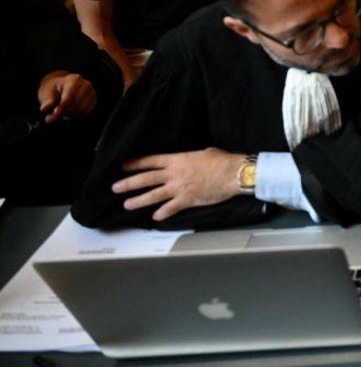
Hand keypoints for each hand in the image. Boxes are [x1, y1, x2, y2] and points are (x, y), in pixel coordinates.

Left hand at [37, 71, 97, 122]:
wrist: (63, 87)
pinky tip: (69, 112)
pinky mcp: (94, 100)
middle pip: (76, 104)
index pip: (69, 97)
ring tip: (61, 111)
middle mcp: (86, 85)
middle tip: (53, 115)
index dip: (62, 107)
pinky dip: (76, 115)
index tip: (55, 114)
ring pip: (82, 110)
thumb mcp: (47, 93)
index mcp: (74, 79)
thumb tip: (44, 109)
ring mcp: (92, 92)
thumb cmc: (54, 89)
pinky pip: (85, 112)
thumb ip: (47, 101)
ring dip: (70, 114)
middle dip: (64, 111)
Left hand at [112, 148, 244, 221]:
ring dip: (138, 200)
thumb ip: (191, 158)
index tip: (124, 166)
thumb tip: (189, 160)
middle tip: (116, 187)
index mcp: (178, 159)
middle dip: (129, 183)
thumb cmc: (223, 160)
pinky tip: (156, 217)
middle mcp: (175, 174)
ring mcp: (180, 188)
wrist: (234, 173)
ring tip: (127, 204)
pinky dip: (162, 213)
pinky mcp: (188, 200)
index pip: (151, 161)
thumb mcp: (204, 153)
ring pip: (153, 195)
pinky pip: (170, 208)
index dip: (136, 164)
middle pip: (146, 179)